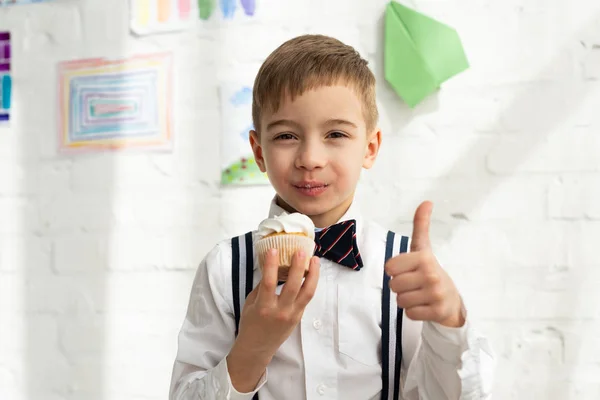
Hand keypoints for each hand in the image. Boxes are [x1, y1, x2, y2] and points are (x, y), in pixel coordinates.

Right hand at [227, 249, 319, 391]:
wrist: (257, 348)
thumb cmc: (250, 323)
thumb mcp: (250, 303)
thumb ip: (262, 286)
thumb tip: (273, 266)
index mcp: (263, 307)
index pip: (268, 283)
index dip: (271, 265)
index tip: (273, 249)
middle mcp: (280, 311)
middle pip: (293, 286)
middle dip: (298, 267)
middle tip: (301, 251)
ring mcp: (292, 315)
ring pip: (308, 292)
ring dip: (313, 274)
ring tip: (315, 259)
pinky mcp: (299, 317)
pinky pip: (307, 298)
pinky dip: (311, 283)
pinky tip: (312, 272)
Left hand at [385, 201, 464, 327]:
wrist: (452, 300)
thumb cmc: (430, 272)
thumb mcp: (424, 249)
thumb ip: (421, 226)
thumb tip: (426, 202)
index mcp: (424, 257)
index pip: (389, 267)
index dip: (396, 271)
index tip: (409, 270)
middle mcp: (431, 274)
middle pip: (393, 285)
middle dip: (401, 287)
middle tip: (415, 285)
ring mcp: (435, 294)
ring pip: (400, 300)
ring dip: (407, 300)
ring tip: (420, 295)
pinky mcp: (437, 311)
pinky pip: (409, 314)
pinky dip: (414, 312)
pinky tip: (425, 306)